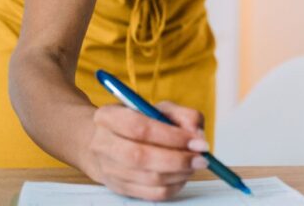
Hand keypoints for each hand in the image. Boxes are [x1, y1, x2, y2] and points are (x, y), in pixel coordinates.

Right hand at [84, 101, 209, 200]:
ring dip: (178, 173)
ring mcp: (109, 168)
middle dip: (177, 159)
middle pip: (141, 156)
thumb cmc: (139, 122)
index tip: (197, 141)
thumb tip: (196, 135)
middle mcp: (103, 143)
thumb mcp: (160, 109)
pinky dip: (173, 186)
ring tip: (194, 164)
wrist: (110, 142)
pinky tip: (182, 175)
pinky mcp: (118, 188)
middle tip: (201, 158)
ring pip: (148, 178)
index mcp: (108, 117)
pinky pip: (150, 194)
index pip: (139, 128)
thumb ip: (183, 115)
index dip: (171, 136)